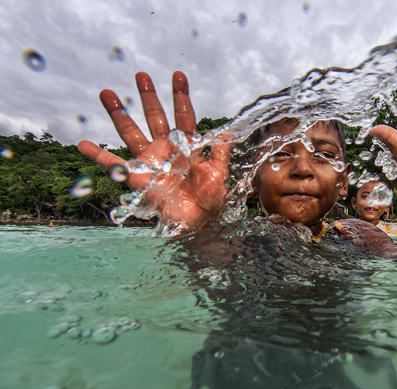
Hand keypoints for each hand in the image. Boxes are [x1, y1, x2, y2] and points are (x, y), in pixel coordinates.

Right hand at [78, 72, 230, 229]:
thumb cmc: (211, 198)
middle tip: (141, 74)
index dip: (180, 96)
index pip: (184, 116)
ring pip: (131, 131)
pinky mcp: (136, 176)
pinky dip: (97, 155)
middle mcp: (166, 149)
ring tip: (107, 93)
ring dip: (119, 112)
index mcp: (186, 146)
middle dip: (148, 96)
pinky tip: (83, 143)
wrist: (197, 221)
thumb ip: (219, 151)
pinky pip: (113, 163)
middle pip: (155, 116)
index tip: (178, 76)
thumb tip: (228, 130)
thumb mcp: (220, 173)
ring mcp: (150, 160)